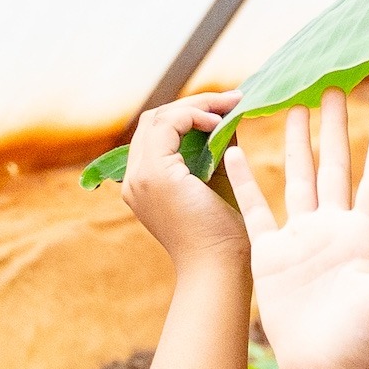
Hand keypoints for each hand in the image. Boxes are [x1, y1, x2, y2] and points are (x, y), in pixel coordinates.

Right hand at [116, 90, 252, 274]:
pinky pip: (166, 127)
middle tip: (232, 98)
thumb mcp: (219, 180)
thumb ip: (218, 147)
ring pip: (157, 118)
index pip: (157, 132)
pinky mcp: (154, 176)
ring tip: (230, 104)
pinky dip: (192, 116)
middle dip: (194, 104)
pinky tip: (217, 122)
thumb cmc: (225, 237)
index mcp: (146, 183)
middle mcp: (136, 180)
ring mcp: (140, 178)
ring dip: (196, 106)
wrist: (219, 270)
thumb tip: (229, 113)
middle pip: (153, 121)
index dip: (190, 114)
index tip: (226, 108)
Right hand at [246, 91, 368, 368]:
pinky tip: (236, 150)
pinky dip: (245, 180)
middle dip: (334, 127)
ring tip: (292, 105)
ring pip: (296, 178)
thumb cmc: (364, 339)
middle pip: (333, 166)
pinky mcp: (270, 254)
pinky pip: (256, 209)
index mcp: (366, 235)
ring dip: (295, 143)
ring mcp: (301, 239)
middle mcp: (334, 229)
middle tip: (333, 85)